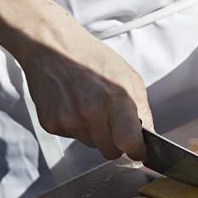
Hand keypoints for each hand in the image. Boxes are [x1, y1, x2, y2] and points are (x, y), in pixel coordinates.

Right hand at [16, 21, 152, 160]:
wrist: (51, 45)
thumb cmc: (91, 58)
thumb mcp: (128, 76)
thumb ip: (141, 108)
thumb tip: (147, 135)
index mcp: (116, 98)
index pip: (130, 142)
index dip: (136, 150)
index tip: (138, 150)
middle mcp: (92, 111)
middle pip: (111, 151)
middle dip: (115, 142)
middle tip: (111, 123)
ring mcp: (70, 119)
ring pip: (92, 145)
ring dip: (95, 133)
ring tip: (89, 106)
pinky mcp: (51, 124)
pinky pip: (73, 138)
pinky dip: (76, 127)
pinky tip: (73, 105)